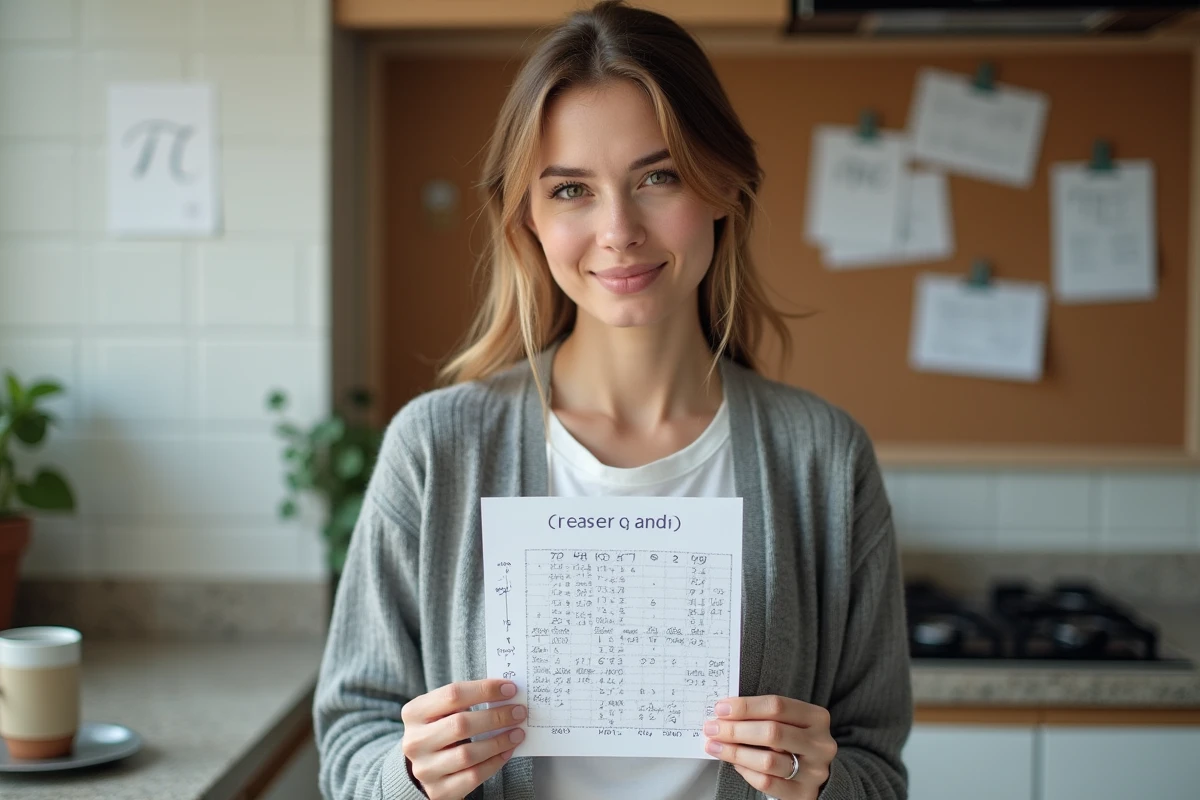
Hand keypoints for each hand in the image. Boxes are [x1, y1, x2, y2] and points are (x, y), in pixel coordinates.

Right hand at [400, 679, 525, 799]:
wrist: (424, 767)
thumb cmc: (440, 731)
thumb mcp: (442, 712)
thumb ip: (466, 701)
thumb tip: (506, 693)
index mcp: (414, 713)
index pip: (452, 694)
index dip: (484, 689)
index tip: (510, 689)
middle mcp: (415, 741)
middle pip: (461, 724)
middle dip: (496, 717)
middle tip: (519, 712)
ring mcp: (425, 769)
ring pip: (468, 754)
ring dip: (499, 741)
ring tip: (517, 733)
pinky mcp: (438, 791)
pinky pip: (473, 776)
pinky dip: (494, 763)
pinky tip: (507, 752)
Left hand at [701, 695, 836, 799]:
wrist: (816, 773)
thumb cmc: (795, 741)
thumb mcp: (790, 722)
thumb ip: (764, 715)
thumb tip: (725, 713)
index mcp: (816, 718)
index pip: (777, 706)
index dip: (745, 706)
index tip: (721, 708)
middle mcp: (819, 744)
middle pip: (772, 732)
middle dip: (736, 730)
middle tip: (713, 728)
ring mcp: (814, 771)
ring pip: (767, 761)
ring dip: (735, 752)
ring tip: (715, 746)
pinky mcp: (804, 793)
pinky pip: (767, 783)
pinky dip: (746, 771)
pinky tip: (735, 763)